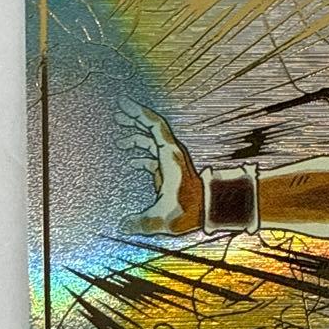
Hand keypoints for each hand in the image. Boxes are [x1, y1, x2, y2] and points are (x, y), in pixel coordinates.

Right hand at [114, 98, 202, 234]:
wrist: (212, 211)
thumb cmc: (191, 210)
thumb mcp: (161, 218)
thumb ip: (139, 223)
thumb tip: (122, 226)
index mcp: (169, 156)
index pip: (153, 125)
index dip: (137, 112)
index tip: (123, 103)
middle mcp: (171, 154)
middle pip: (151, 129)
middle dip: (134, 119)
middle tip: (117, 113)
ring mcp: (171, 162)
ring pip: (152, 143)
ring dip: (136, 139)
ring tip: (119, 141)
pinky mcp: (171, 172)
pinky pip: (153, 158)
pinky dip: (142, 156)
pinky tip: (131, 163)